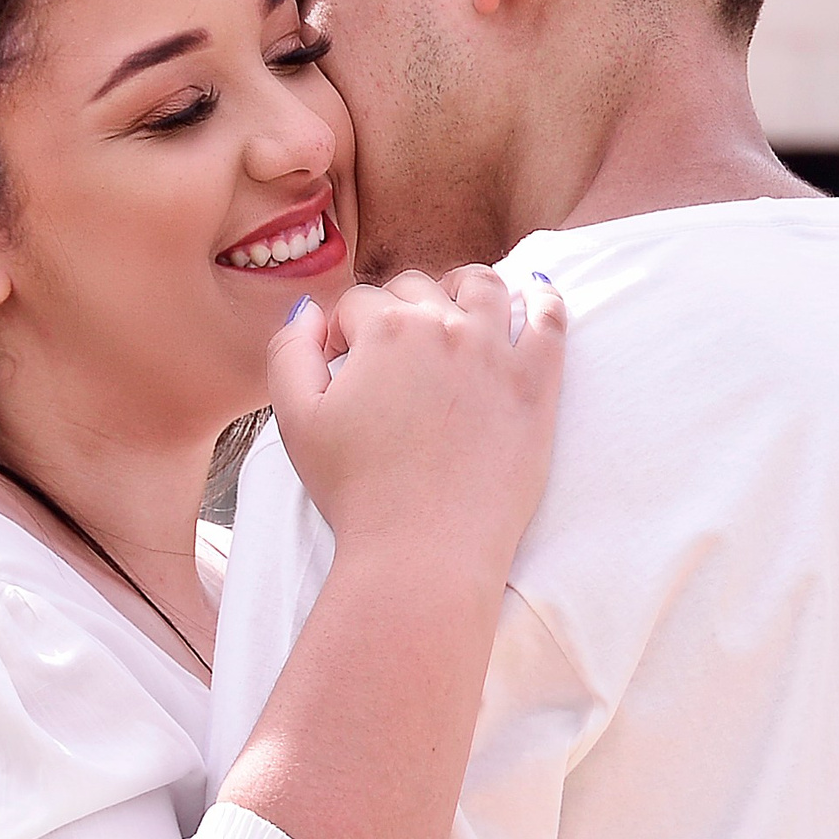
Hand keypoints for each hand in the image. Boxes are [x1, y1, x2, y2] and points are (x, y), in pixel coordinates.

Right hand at [270, 267, 565, 582]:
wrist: (424, 551)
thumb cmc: (356, 492)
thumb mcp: (294, 419)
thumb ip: (289, 352)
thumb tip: (310, 314)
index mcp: (384, 330)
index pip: (359, 303)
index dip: (344, 331)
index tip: (344, 364)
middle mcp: (443, 327)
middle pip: (417, 288)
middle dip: (397, 309)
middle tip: (394, 354)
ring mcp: (496, 352)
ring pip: (482, 287)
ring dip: (462, 288)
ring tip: (456, 309)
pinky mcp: (537, 384)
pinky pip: (550, 319)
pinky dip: (543, 299)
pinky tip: (534, 296)